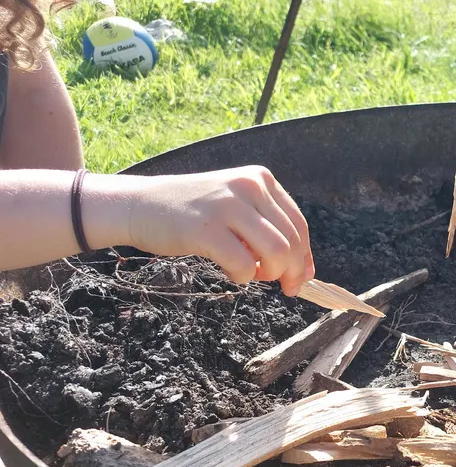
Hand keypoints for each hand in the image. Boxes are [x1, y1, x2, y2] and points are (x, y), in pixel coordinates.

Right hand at [122, 166, 313, 295]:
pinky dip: (243, 277)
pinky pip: (244, 264)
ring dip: (271, 274)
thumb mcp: (236, 206)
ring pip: (277, 252)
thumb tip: (305, 271)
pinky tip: (231, 272)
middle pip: (292, 241)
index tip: (301, 276)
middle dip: (292, 271)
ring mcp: (227, 206)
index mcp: (260, 179)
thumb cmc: (192, 213)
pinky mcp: (206, 229)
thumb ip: (269, 229)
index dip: (305, 256)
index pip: (299, 224)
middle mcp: (249, 186)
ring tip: (254, 274)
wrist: (140, 205)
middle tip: (283, 286)